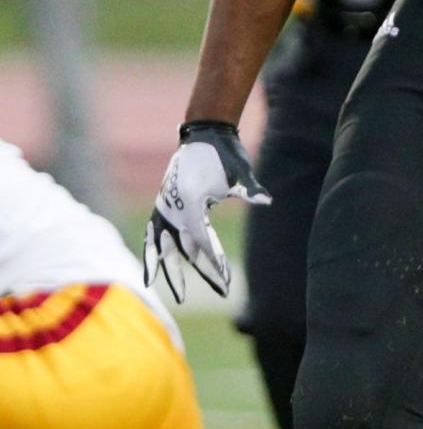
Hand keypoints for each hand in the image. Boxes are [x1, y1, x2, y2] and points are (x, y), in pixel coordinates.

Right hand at [143, 121, 269, 302]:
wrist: (204, 132)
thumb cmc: (224, 153)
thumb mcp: (239, 170)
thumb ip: (249, 188)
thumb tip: (267, 200)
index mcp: (192, 202)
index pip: (202, 240)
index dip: (214, 261)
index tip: (227, 279)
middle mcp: (174, 208)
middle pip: (186, 249)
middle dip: (202, 272)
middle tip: (221, 291)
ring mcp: (165, 207)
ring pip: (164, 247)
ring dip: (171, 271)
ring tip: (179, 295)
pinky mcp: (164, 205)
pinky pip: (153, 235)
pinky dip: (151, 253)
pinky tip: (150, 273)